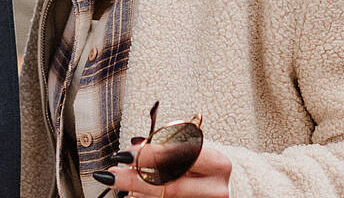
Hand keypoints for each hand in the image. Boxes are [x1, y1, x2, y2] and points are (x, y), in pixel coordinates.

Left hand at [107, 136, 231, 197]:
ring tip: (122, 183)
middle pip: (170, 186)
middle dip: (136, 179)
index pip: (179, 157)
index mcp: (218, 164)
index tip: (124, 154)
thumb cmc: (206, 166)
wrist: (232, 187)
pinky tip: (135, 195)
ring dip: (138, 192)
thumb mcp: (193, 152)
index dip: (150, 155)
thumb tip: (133, 150)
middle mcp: (216, 188)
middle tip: (111, 173)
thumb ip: (168, 150)